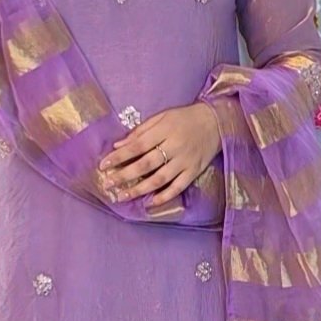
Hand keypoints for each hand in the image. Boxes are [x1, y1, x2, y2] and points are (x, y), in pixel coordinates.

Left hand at [99, 103, 220, 205]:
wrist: (216, 122)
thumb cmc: (184, 118)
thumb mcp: (162, 117)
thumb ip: (140, 131)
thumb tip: (118, 145)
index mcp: (164, 131)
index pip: (137, 146)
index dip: (119, 157)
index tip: (104, 165)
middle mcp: (174, 147)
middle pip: (146, 164)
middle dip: (125, 175)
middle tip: (108, 184)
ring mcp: (185, 161)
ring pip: (160, 179)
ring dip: (140, 189)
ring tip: (123, 196)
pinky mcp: (194, 171)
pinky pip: (178, 187)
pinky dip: (164, 196)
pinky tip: (150, 203)